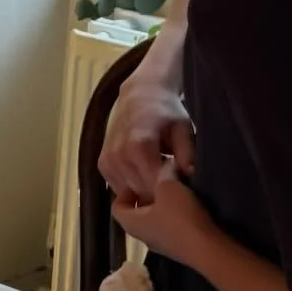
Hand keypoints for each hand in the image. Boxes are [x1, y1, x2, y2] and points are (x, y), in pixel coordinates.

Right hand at [100, 72, 195, 200]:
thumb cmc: (166, 112)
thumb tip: (189, 175)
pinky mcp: (102, 165)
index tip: (183, 187)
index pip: (155, 186)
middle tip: (174, 186)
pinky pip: (119, 188)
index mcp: (139, 146)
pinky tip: (145, 176)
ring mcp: (108, 161)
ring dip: (146, 192)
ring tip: (159, 179)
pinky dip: (133, 187)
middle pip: (142, 193)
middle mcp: (118, 155)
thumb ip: (186, 152)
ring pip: (130, 194)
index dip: (171, 192)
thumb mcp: (183, 128)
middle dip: (159, 195)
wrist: (140, 95)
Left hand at [112, 163, 215, 268]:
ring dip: (162, 207)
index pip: (116, 207)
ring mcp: (162, 246)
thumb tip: (165, 167)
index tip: (136, 179)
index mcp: (132, 223)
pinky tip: (189, 206)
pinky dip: (175, 217)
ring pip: (154, 222)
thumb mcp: (168, 187)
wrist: (209, 249)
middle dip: (144, 197)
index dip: (123, 192)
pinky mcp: (179, 249)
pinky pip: (171, 229)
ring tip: (174, 191)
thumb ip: (163, 175)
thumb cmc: (180, 217)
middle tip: (155, 182)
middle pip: (136, 214)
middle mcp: (143, 237)